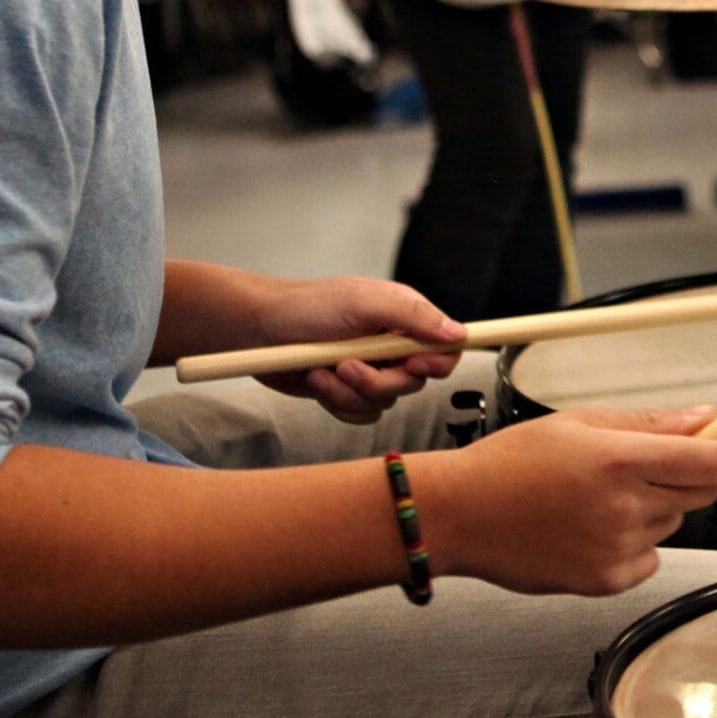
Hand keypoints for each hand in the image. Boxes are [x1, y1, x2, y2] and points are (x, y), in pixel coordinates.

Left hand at [248, 277, 465, 424]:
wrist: (257, 330)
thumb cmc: (308, 307)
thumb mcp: (364, 302)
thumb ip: (414, 317)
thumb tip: (459, 334)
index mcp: (403, 319)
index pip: (445, 347)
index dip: (436, 363)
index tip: (411, 365)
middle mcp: (391, 346)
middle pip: (415, 383)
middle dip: (378, 381)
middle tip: (346, 366)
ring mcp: (370, 370)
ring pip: (385, 402)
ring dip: (350, 392)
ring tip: (321, 369)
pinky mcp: (346, 392)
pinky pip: (360, 414)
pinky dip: (336, 402)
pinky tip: (315, 379)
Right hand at [422, 406, 716, 594]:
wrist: (460, 516)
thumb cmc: (510, 464)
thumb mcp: (577, 423)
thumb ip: (647, 423)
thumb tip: (704, 418)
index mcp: (619, 460)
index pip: (711, 460)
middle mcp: (624, 507)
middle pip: (699, 492)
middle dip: (688, 473)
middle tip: (643, 463)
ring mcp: (616, 549)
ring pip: (670, 523)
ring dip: (652, 507)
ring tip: (598, 496)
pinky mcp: (605, 581)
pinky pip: (649, 558)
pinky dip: (634, 543)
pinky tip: (591, 527)